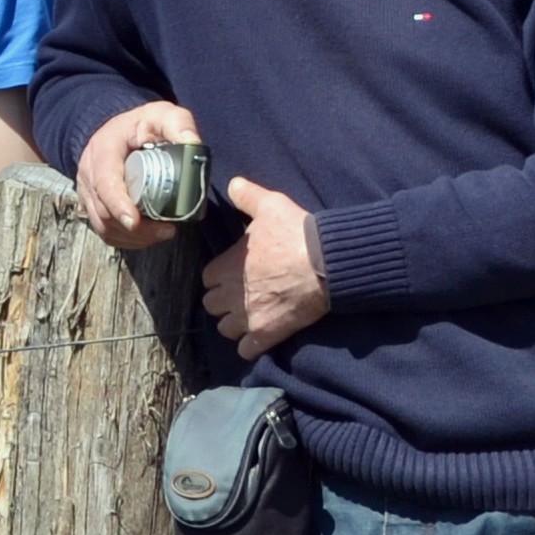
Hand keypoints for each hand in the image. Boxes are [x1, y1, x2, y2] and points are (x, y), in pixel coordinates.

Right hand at [75, 100, 200, 250]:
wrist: (117, 132)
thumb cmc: (142, 125)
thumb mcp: (161, 114)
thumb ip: (178, 123)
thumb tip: (193, 144)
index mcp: (103, 151)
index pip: (105, 182)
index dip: (118, 204)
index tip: (135, 221)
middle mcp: (88, 174)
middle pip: (104, 211)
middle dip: (135, 228)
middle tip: (168, 230)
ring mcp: (88, 193)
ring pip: (103, 225)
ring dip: (132, 237)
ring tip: (162, 234)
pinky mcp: (93, 206)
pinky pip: (104, 231)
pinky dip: (125, 240)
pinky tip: (147, 239)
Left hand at [201, 176, 328, 356]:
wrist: (327, 263)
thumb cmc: (296, 233)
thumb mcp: (270, 205)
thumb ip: (246, 195)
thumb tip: (233, 184)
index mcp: (226, 266)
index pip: (207, 278)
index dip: (220, 276)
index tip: (234, 273)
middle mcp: (231, 295)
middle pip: (211, 305)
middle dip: (223, 301)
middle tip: (242, 294)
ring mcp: (247, 317)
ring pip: (224, 330)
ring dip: (234, 324)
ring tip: (250, 315)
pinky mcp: (266, 334)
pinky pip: (246, 350)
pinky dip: (250, 346)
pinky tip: (260, 337)